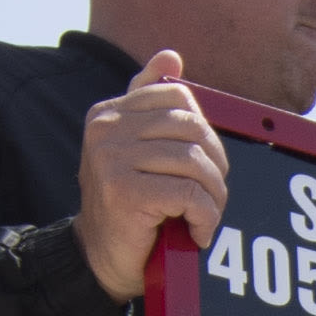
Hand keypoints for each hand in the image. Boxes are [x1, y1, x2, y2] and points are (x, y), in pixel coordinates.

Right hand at [76, 52, 228, 301]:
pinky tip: (196, 232)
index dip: (204, 132)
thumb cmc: (127, 206)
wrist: (100, 259)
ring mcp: (112, 159)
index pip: (178, 98)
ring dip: (213, 198)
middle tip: (210, 198)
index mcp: (109, 113)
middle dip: (215, 167)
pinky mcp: (124, 191)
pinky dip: (205, 217)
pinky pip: (190, 194)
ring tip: (204, 217)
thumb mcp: (136, 150)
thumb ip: (150, 102)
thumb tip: (171, 55)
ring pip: (196, 162)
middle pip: (193, 129)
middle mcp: (106, 130)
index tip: (201, 165)